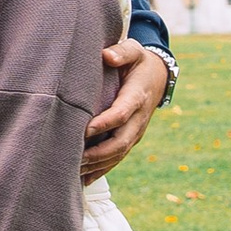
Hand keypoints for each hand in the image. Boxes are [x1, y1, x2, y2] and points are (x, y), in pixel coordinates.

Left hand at [85, 43, 170, 172]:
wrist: (158, 76)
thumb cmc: (138, 61)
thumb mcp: (134, 50)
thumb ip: (121, 52)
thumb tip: (107, 56)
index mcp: (137, 97)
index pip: (121, 114)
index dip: (104, 124)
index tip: (84, 130)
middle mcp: (139, 119)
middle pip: (120, 142)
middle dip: (97, 154)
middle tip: (73, 158)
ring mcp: (136, 132)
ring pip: (118, 155)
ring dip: (96, 165)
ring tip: (72, 171)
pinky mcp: (131, 139)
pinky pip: (117, 158)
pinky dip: (101, 170)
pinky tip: (83, 181)